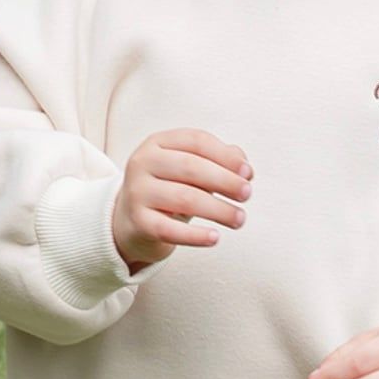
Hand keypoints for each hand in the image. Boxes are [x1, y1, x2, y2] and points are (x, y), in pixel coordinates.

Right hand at [112, 128, 252, 274]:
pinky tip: (215, 238)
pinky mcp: (137, 222)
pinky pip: (170, 230)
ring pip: (185, 198)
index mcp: (158, 143)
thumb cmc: (169, 189)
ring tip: (239, 218)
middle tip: (247, 194)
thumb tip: (245, 169)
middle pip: (191, 167)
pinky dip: (195, 235)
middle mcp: (143, 163)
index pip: (197, 141)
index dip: (226, 156)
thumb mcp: (191, 170)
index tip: (248, 173)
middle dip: (225, 181)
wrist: (131, 221)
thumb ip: (219, 161)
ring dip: (218, 210)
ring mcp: (137, 192)